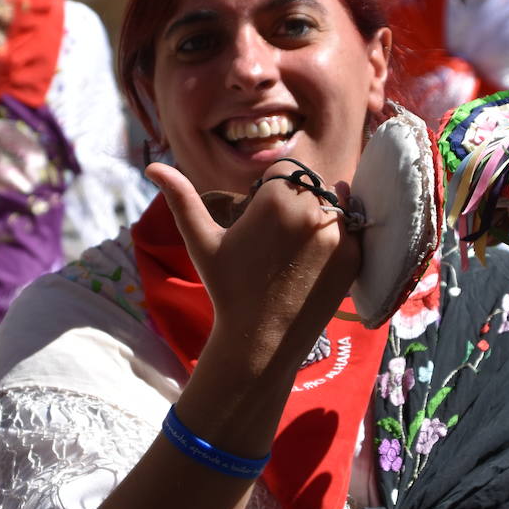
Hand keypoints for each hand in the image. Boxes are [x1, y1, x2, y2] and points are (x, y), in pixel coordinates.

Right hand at [146, 161, 359, 372]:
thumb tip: (152, 167)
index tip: (258, 223)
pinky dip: (336, 238)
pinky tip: (312, 262)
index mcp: (278, 199)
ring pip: (332, 203)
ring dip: (317, 216)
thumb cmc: (227, 288)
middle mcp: (315, 211)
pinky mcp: (356, 257)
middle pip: (309, 184)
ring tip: (293, 251)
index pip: (283, 171)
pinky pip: (350, 229)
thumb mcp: (201, 241)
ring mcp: (340, 235)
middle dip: (294, 201)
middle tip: (274, 241)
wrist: (261, 340)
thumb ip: (181, 198)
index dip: (268, 193)